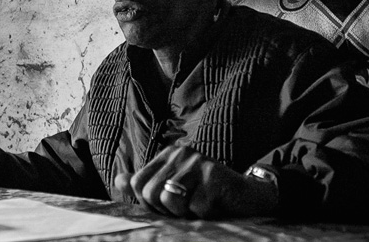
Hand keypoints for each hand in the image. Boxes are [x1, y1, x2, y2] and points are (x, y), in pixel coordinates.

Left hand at [114, 145, 278, 218]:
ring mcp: (197, 162)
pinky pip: (195, 208)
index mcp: (169, 154)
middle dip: (166, 210)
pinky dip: (204, 215)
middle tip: (188, 208)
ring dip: (185, 213)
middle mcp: (181, 153)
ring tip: (201, 206)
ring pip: (170, 200)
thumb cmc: (209, 195)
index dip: (149, 203)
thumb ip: (146, 184)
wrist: (249, 196)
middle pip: (150, 192)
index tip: (169, 207)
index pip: (138, 183)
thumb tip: (119, 180)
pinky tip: (216, 206)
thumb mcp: (175, 189)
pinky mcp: (213, 177)